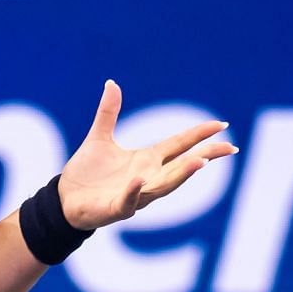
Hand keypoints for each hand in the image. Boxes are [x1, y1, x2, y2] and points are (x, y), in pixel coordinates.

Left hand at [58, 80, 239, 230]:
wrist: (64, 199)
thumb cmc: (87, 173)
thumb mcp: (99, 138)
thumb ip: (108, 113)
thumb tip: (112, 83)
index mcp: (146, 160)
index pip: (179, 145)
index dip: (200, 135)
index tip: (222, 125)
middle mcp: (147, 177)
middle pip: (181, 166)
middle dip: (204, 156)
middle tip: (228, 147)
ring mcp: (134, 194)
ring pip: (163, 185)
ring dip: (181, 174)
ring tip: (199, 161)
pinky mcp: (116, 208)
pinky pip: (128, 200)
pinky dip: (134, 190)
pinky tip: (140, 179)